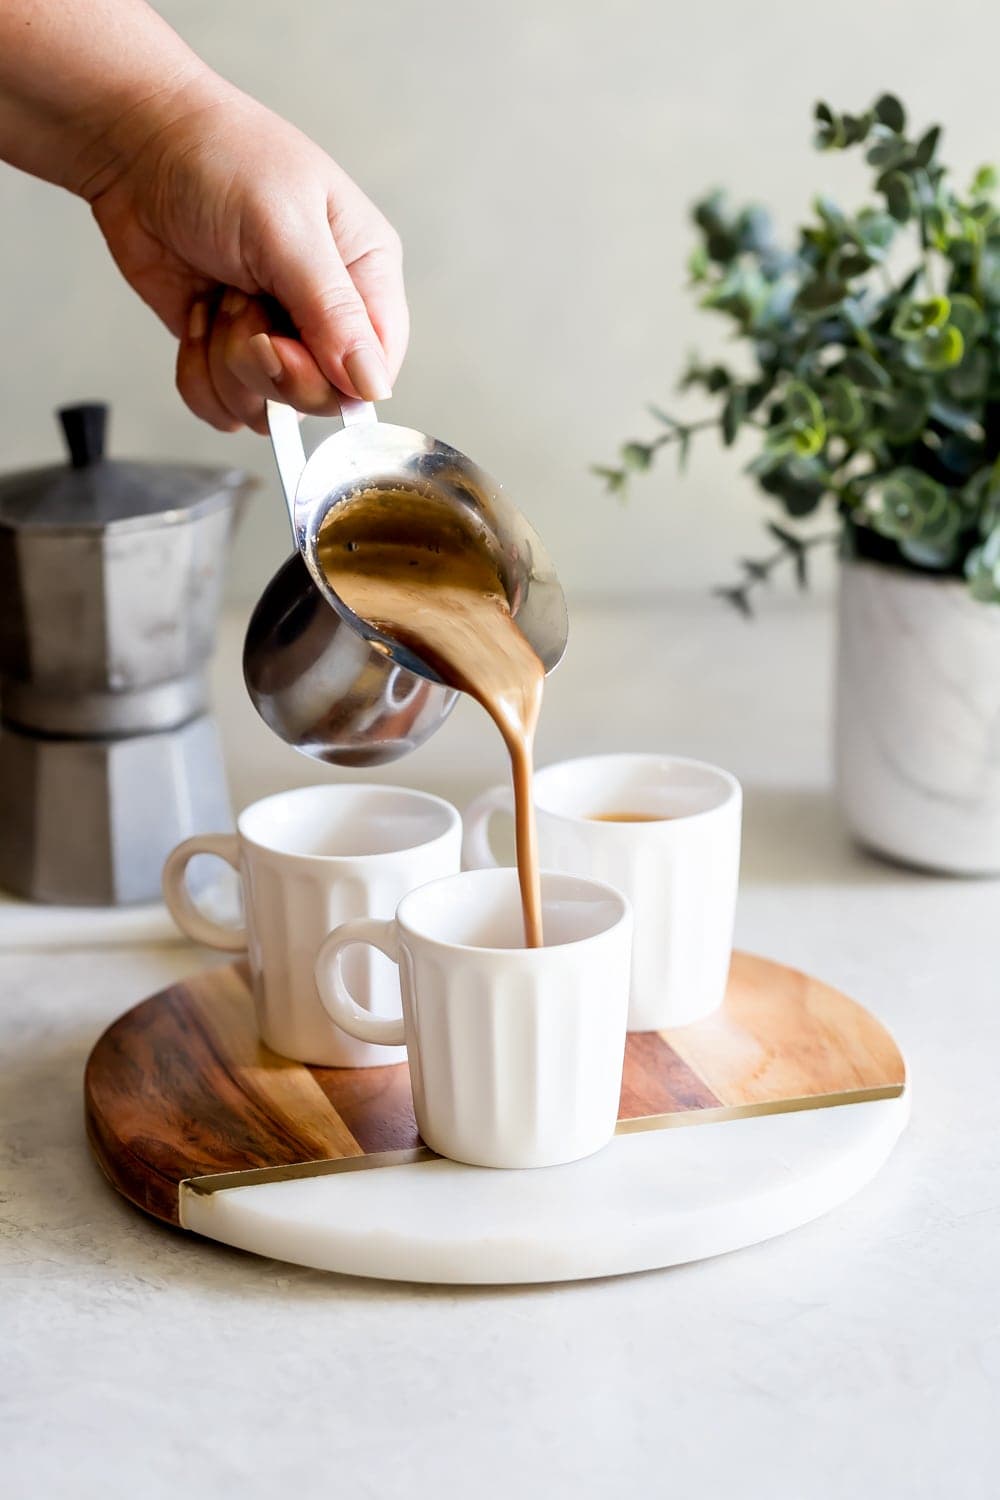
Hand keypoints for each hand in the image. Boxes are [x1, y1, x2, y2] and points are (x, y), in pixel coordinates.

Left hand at [86, 75, 407, 431]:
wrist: (135, 146)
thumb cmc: (219, 159)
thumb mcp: (286, 229)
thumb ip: (332, 311)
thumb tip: (372, 386)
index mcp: (364, 272)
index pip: (376, 367)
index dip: (332, 381)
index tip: (282, 347)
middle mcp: (327, 313)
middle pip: (321, 398)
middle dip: (268, 366)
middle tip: (241, 309)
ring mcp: (277, 336)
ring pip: (268, 409)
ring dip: (226, 365)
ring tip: (219, 297)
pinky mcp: (229, 352)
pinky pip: (225, 407)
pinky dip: (198, 375)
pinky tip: (197, 318)